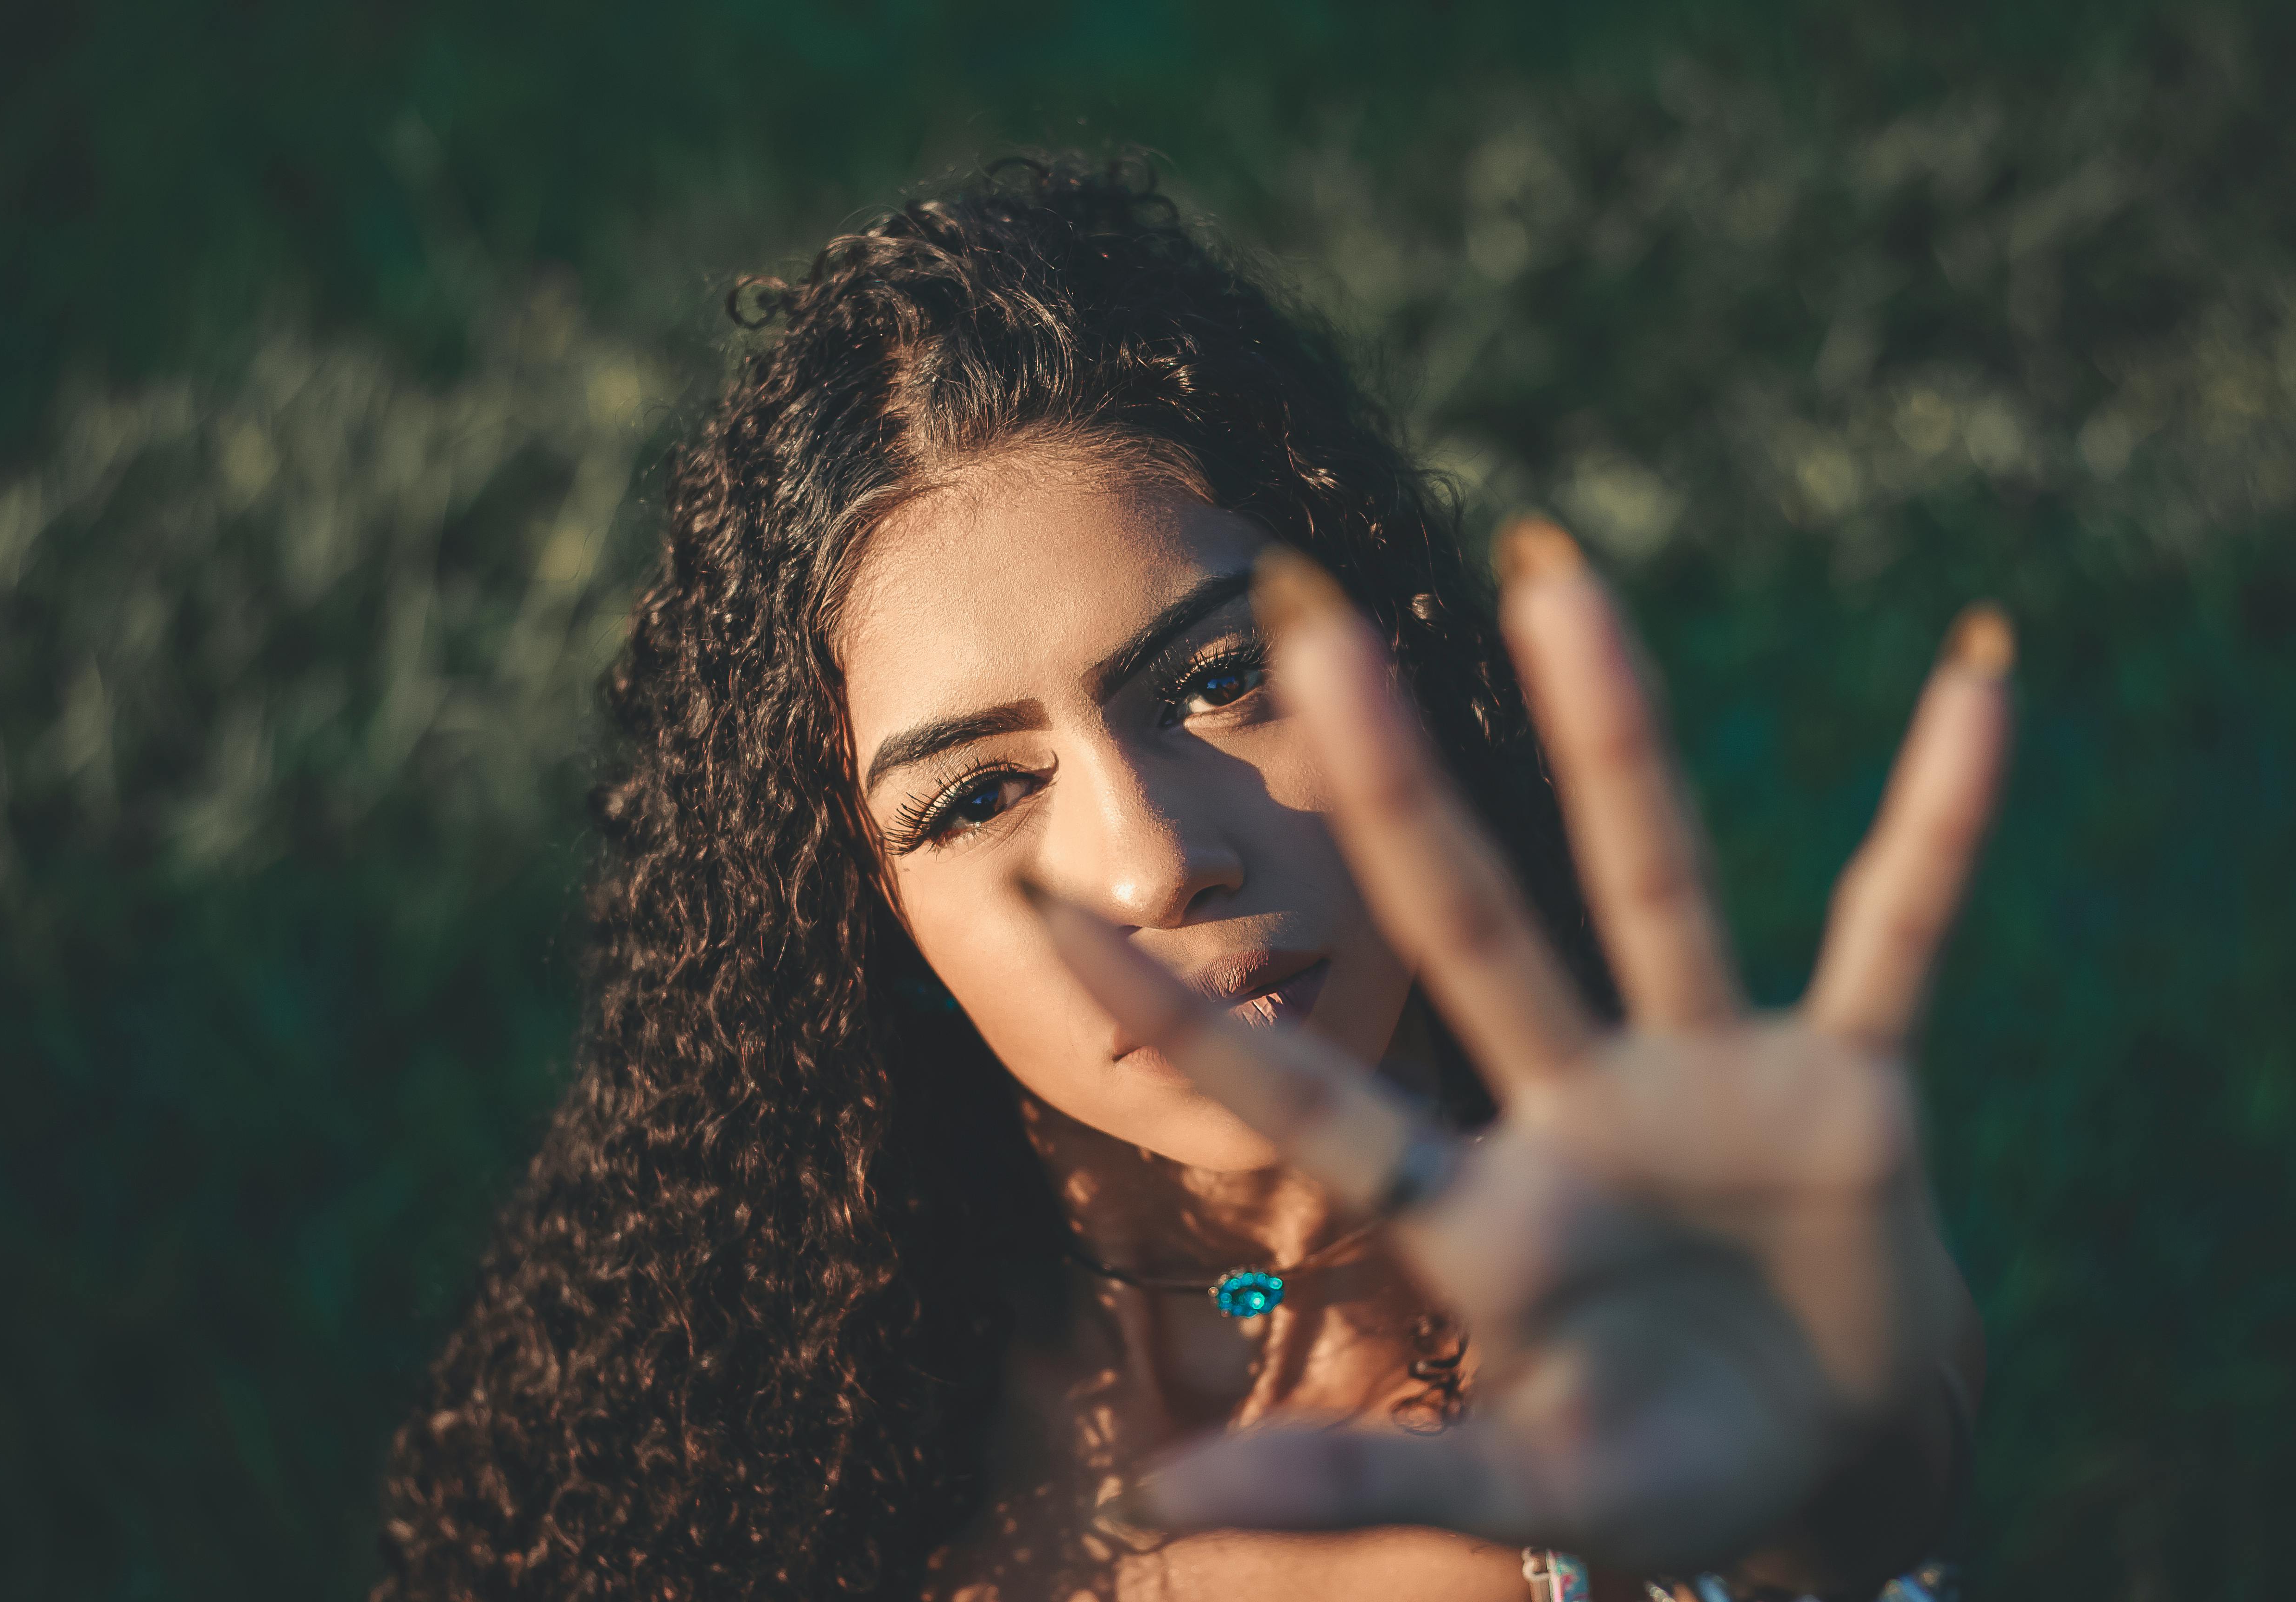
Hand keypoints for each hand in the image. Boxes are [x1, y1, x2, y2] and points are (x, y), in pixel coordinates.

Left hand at [1019, 522, 2010, 1576]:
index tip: (1038, 916)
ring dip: (1612, 730)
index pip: (1299, 1100)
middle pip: (1463, 919)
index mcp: (1475, 1212)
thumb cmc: (1657, 1481)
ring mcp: (1707, 1078)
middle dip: (1389, 782)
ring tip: (1552, 576)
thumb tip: (1150, 1511)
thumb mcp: (1518, 1494)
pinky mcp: (1847, 1087)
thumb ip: (1355, 1488)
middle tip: (1306, 623)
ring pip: (1648, 877)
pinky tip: (1978, 684)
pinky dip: (1941, 820)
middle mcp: (1572, 1106)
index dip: (1174, 1020)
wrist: (1828, 1467)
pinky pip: (1899, 929)